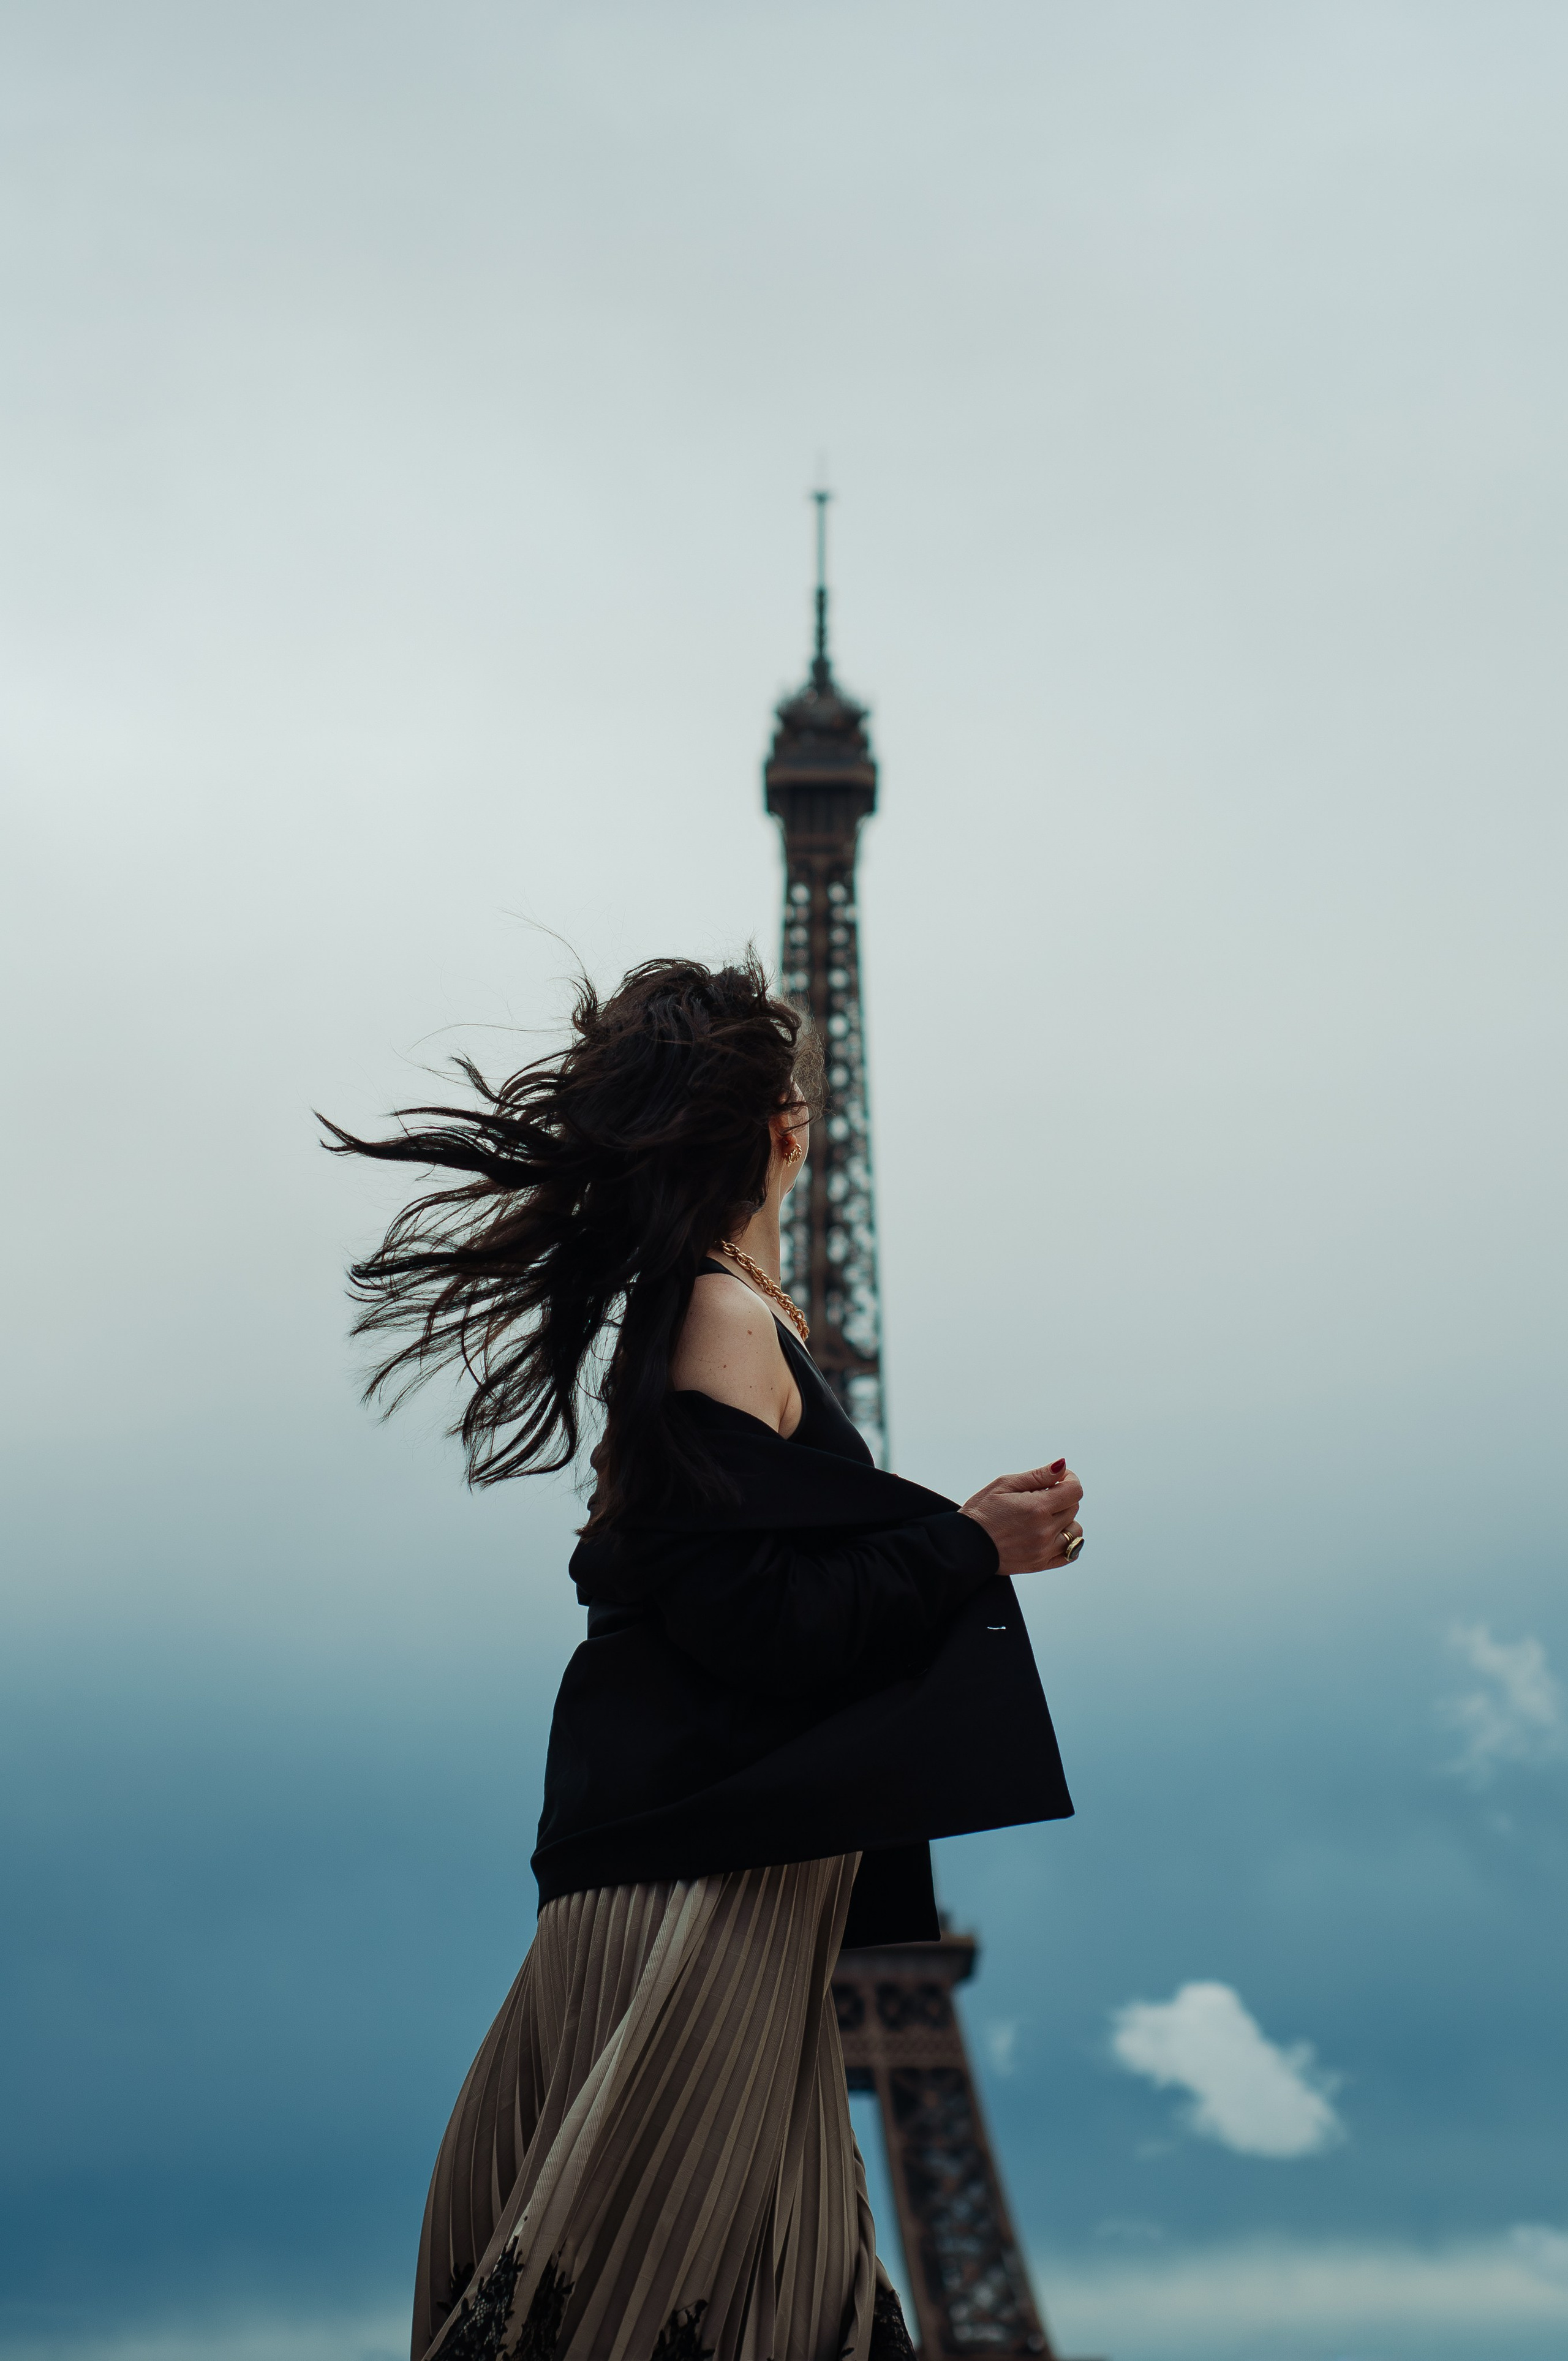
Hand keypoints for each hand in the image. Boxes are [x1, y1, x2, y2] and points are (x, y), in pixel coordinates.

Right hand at [960, 1460, 1083, 1576]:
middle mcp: (1044, 1531)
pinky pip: (1070, 1554)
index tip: (1058, 1479)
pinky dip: (1068, 1543)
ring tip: (1045, 1517)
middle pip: (1073, 1508)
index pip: (1075, 1491)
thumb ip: (1038, 1476)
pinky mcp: (1040, 1564)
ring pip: (1075, 1531)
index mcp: (1037, 1508)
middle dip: (1061, 1497)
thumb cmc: (981, 1511)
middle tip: (1039, 1496)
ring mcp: (1044, 1550)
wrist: (963, 1544)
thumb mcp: (1004, 1484)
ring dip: (1066, 1520)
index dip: (1069, 1480)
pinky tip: (1053, 1534)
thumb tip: (1063, 1466)